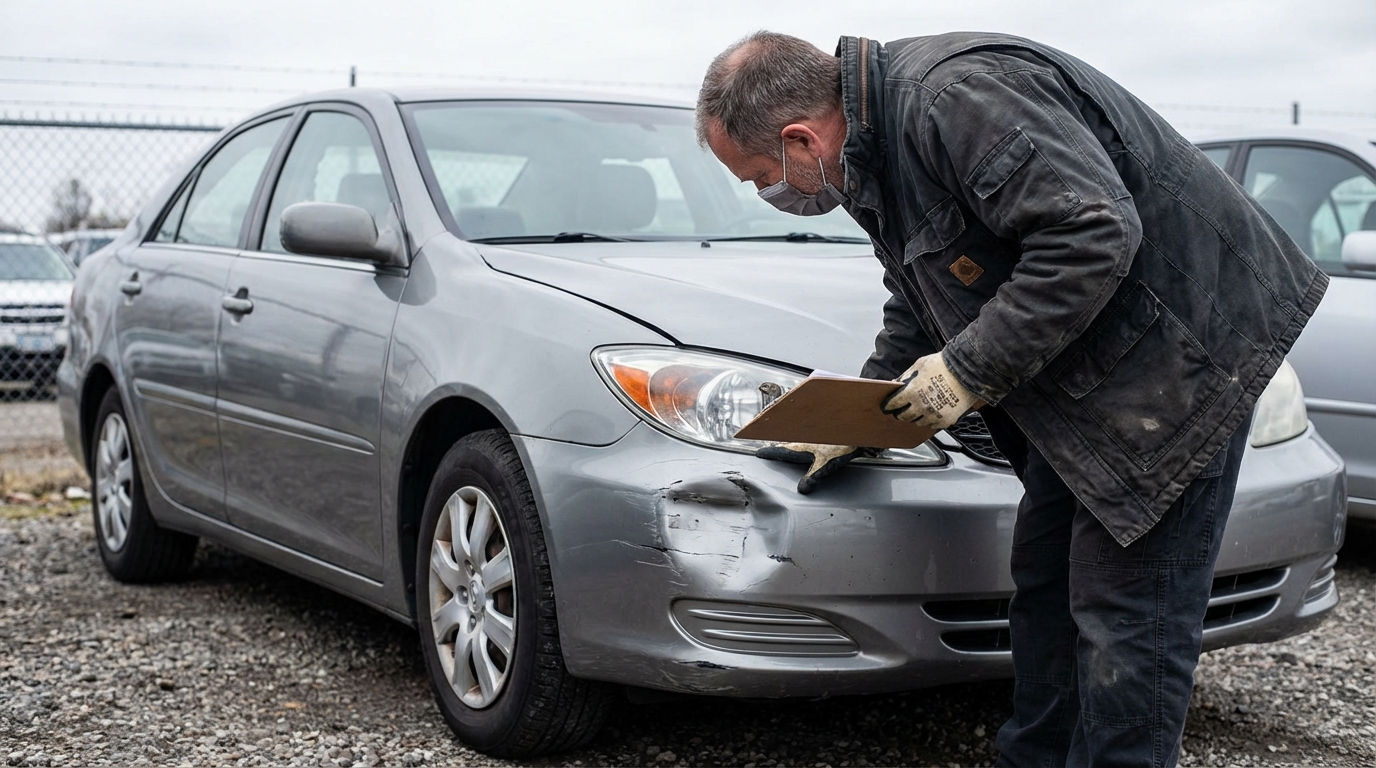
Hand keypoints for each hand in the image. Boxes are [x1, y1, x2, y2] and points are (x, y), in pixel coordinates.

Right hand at [755, 442, 873, 493]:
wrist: (857, 429)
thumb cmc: (842, 443)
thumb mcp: (825, 465)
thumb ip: (812, 477)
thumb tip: (802, 490)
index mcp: (800, 445)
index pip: (780, 450)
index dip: (769, 453)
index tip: (759, 454)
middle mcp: (804, 439)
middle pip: (786, 444)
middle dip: (777, 448)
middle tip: (769, 452)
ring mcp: (813, 437)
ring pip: (796, 441)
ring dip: (790, 444)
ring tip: (784, 450)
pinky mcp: (822, 437)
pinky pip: (806, 440)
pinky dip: (802, 443)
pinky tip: (808, 448)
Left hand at [881, 352, 979, 428]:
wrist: (967, 370)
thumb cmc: (943, 364)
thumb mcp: (919, 365)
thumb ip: (906, 376)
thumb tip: (896, 383)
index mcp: (911, 392)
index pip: (893, 404)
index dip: (888, 405)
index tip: (887, 407)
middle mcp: (921, 406)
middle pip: (904, 416)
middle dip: (901, 412)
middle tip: (902, 410)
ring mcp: (933, 415)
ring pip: (918, 422)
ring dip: (916, 417)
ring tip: (920, 409)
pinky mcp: (946, 420)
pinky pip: (933, 425)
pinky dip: (931, 420)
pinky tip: (933, 412)